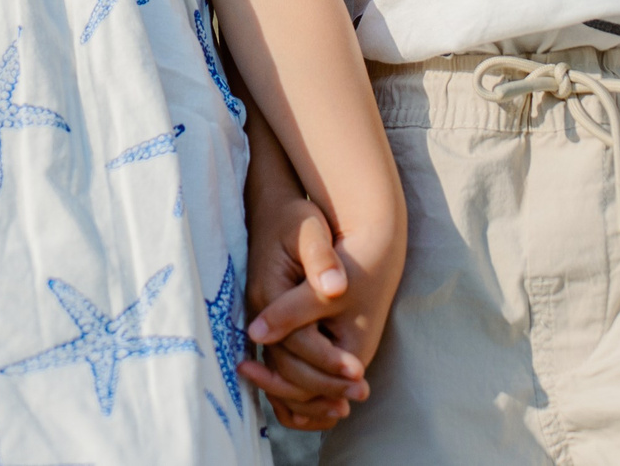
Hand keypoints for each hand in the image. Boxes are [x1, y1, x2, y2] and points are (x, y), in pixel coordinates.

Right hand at [240, 199, 369, 429]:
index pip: (298, 341)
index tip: (358, 371)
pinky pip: (279, 372)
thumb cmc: (296, 219)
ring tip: (345, 407)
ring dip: (311, 397)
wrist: (275, 212)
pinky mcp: (271, 329)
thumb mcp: (309, 230)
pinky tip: (325, 402)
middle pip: (288, 367)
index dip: (328, 359)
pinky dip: (297, 394)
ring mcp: (263, 325)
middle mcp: (260, 315)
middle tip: (360, 393)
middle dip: (324, 385)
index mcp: (268, 294)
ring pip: (281, 376)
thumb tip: (335, 288)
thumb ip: (320, 260)